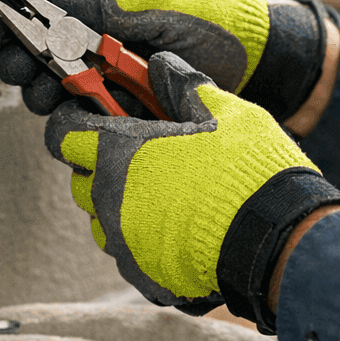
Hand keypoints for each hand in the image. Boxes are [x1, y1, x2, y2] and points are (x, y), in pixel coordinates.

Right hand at [0, 0, 326, 118]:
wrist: (255, 62)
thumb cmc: (226, 17)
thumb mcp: (179, 2)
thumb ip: (124, 3)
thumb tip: (66, 4)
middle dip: (19, 25)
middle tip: (0, 48)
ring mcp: (99, 27)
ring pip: (47, 41)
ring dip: (30, 63)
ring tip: (28, 83)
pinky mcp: (102, 65)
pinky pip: (65, 75)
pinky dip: (53, 89)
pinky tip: (49, 100)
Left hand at [45, 52, 339, 318]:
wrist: (276, 237)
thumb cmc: (249, 170)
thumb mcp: (223, 110)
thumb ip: (182, 85)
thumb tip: (161, 65)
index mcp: (121, 153)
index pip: (63, 136)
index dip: (75, 125)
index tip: (93, 121)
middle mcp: (111, 199)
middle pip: (81, 180)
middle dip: (101, 167)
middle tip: (141, 158)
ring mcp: (124, 242)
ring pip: (102, 220)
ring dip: (121, 206)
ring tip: (164, 196)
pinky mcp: (143, 275)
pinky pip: (128, 254)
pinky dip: (144, 241)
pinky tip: (178, 229)